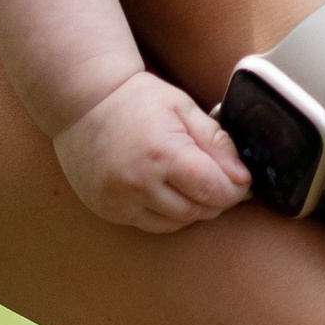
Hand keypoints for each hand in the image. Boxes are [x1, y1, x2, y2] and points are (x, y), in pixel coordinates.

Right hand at [54, 75, 251, 230]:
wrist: (82, 103)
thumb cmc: (137, 99)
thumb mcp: (184, 109)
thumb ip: (217, 143)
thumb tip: (243, 177)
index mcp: (163, 153)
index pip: (214, 189)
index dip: (235, 190)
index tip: (243, 182)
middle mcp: (140, 183)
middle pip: (198, 210)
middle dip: (218, 199)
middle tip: (223, 182)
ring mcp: (121, 200)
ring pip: (177, 222)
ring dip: (195, 209)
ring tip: (195, 185)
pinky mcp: (108, 210)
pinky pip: (152, 225)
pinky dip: (169, 215)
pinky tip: (171, 193)